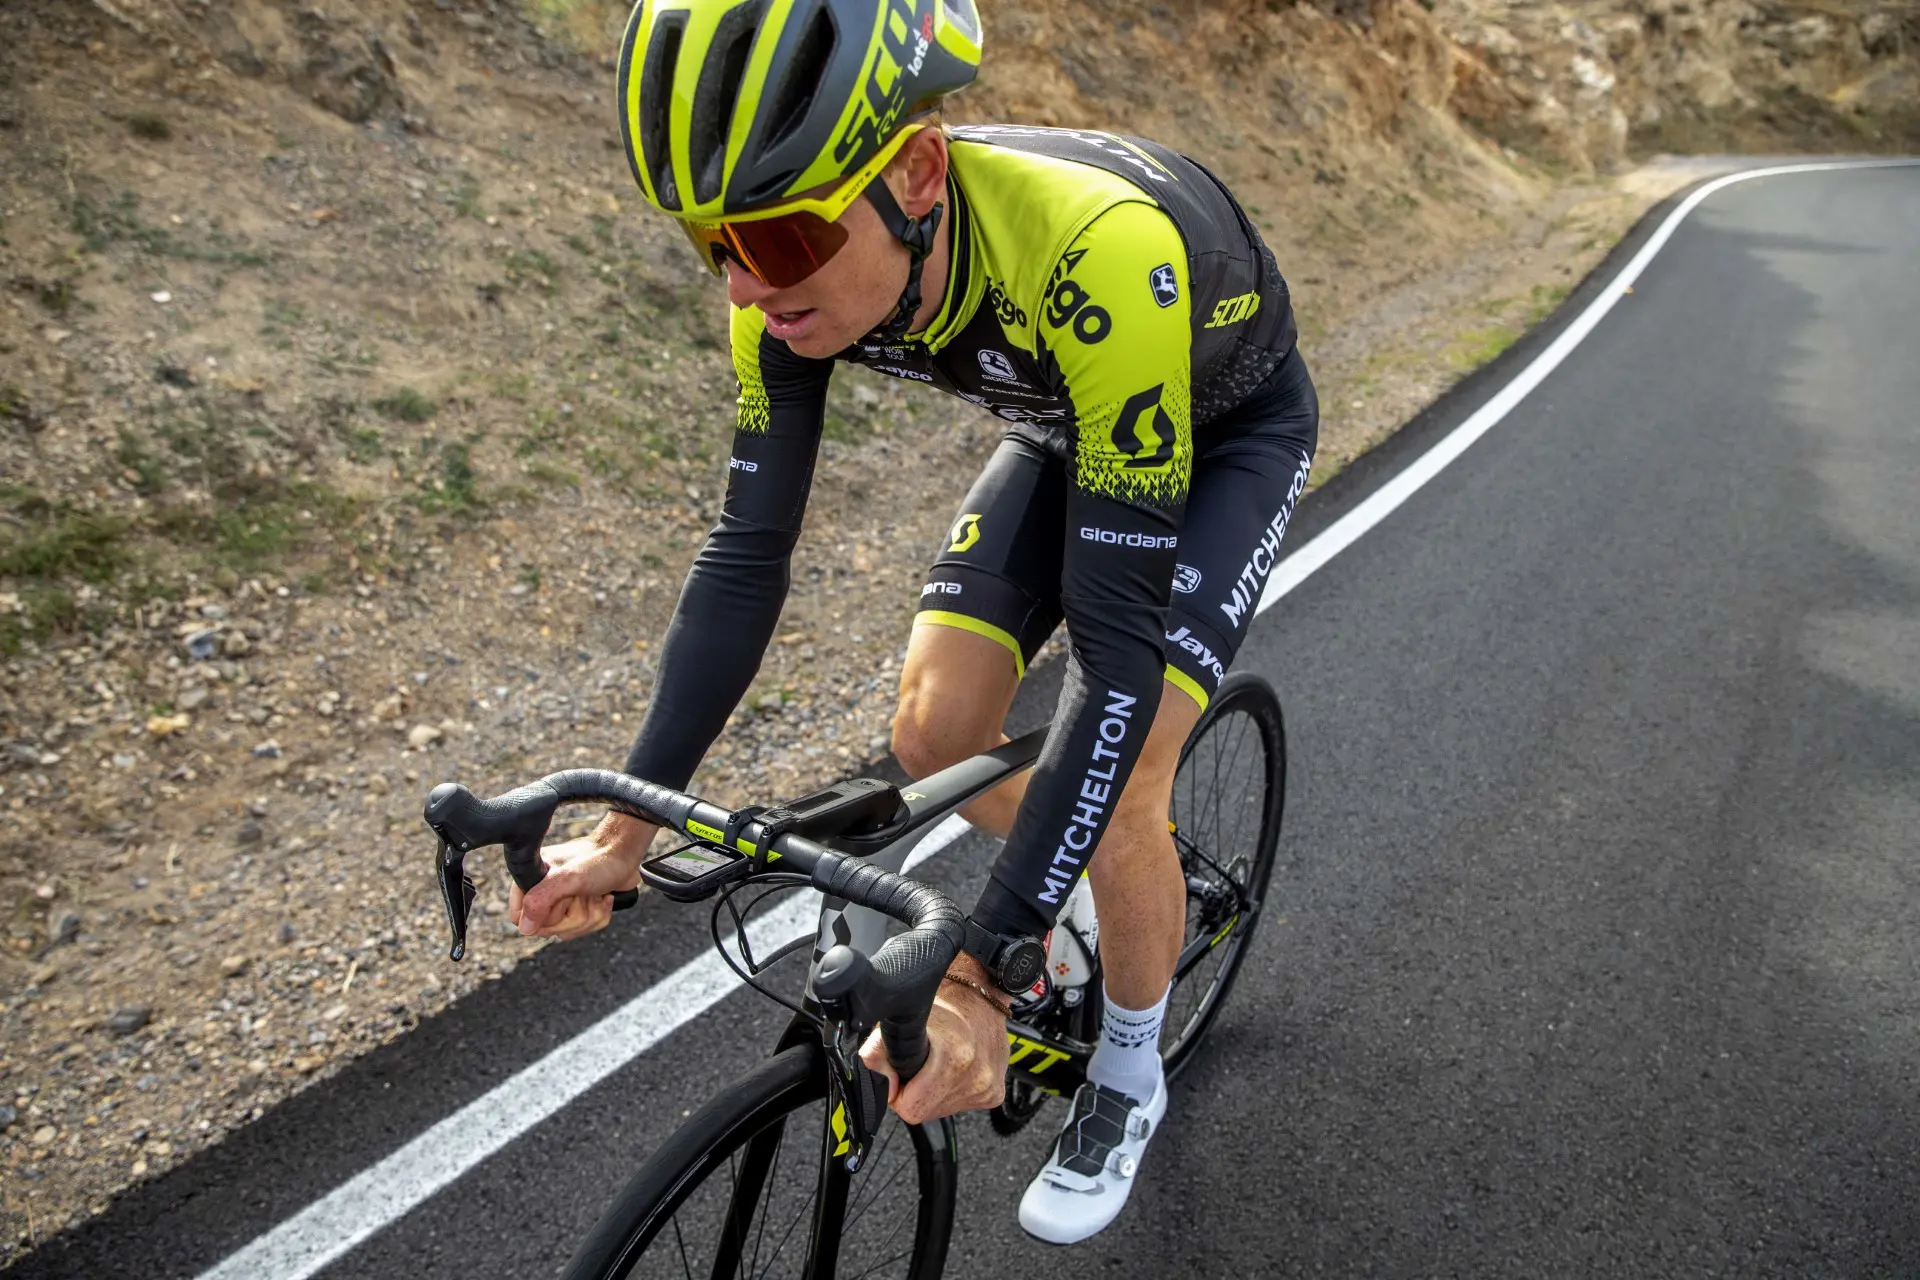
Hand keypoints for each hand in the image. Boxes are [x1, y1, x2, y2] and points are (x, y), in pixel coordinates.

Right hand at [509, 812, 653, 941]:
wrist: (625, 854)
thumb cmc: (598, 860)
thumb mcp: (567, 879)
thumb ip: (540, 901)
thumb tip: (524, 928)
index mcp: (531, 880)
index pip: (519, 916)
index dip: (541, 917)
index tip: (560, 902)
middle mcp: (543, 891)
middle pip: (546, 928)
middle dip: (573, 916)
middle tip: (582, 894)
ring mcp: (562, 901)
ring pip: (568, 930)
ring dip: (589, 915)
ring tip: (595, 894)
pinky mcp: (580, 907)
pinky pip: (584, 927)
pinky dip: (599, 915)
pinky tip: (603, 898)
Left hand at [859, 963, 1007, 1124]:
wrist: (982, 992)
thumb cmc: (946, 999)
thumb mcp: (904, 1017)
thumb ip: (878, 1051)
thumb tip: (874, 1081)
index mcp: (955, 1058)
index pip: (910, 1107)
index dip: (897, 1091)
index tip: (900, 1072)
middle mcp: (976, 1077)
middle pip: (925, 1111)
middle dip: (915, 1092)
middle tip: (919, 1063)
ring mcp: (987, 1088)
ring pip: (942, 1110)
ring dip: (934, 1092)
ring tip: (939, 1061)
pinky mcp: (995, 1093)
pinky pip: (960, 1104)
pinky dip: (951, 1091)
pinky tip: (955, 1068)